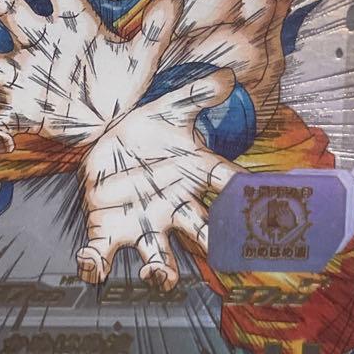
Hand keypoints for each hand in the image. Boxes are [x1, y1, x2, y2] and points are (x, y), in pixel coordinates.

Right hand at [0, 0, 181, 153]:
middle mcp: (40, 43)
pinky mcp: (19, 110)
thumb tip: (175, 0)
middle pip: (8, 10)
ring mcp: (24, 76)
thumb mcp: (140, 60)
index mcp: (71, 23)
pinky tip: (2, 142)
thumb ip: (154, 32)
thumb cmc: (118, 84)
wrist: (106, 126)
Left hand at [76, 69, 242, 290]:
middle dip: (210, 246)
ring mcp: (142, 224)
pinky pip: (102, 254)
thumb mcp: (169, 109)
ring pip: (157, 258)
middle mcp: (173, 209)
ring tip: (158, 275)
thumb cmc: (148, 130)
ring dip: (160, 273)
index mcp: (193, 179)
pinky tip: (90, 265)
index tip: (263, 201)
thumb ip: (195, 96)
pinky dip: (95, 264)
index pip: (227, 185)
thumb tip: (225, 78)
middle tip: (219, 253)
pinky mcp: (106, 231)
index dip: (247, 194)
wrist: (109, 141)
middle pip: (199, 234)